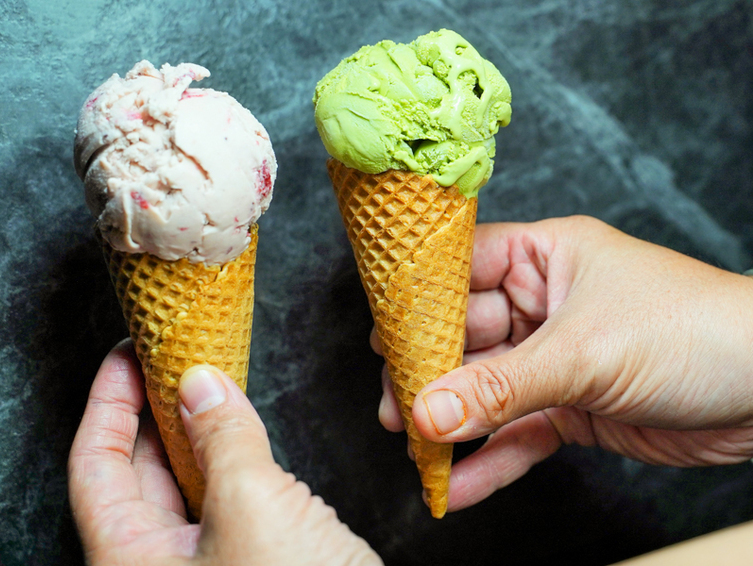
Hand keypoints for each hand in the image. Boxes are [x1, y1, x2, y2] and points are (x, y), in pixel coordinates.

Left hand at [69, 340, 381, 565]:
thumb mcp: (254, 507)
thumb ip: (223, 439)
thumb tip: (201, 383)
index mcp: (130, 560)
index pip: (94, 465)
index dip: (107, 401)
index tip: (127, 353)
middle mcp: (156, 565)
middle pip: (133, 472)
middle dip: (152, 408)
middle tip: (172, 354)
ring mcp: (200, 565)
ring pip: (181, 483)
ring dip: (194, 430)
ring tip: (208, 379)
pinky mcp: (241, 562)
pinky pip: (218, 498)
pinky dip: (227, 457)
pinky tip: (241, 428)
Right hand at [376, 216, 752, 511]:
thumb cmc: (691, 332)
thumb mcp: (585, 353)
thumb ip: (501, 388)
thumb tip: (428, 412)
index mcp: (543, 258)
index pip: (460, 271)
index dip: (419, 303)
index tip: (384, 340)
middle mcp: (542, 304)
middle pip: (464, 337)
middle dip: (429, 376)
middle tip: (395, 410)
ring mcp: (553, 358)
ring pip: (485, 390)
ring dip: (453, 423)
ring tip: (416, 453)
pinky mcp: (569, 407)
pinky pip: (517, 432)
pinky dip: (490, 459)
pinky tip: (458, 485)